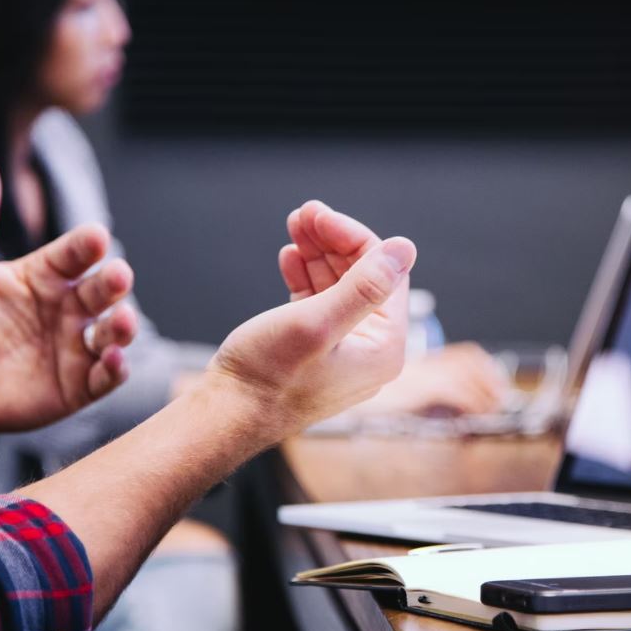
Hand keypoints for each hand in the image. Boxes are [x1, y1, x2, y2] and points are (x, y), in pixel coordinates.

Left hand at [0, 152, 136, 462]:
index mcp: (47, 277)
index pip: (76, 254)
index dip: (87, 246)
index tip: (95, 237)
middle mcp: (69, 309)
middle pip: (103, 291)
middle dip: (115, 283)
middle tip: (118, 275)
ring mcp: (78, 347)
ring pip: (114, 332)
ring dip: (124, 327)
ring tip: (122, 321)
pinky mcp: (81, 385)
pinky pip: (107, 376)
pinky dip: (116, 369)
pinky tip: (112, 359)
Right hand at [278, 202, 504, 416]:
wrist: (226, 416)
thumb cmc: (268, 377)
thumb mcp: (316, 323)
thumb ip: (364, 286)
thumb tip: (404, 248)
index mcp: (383, 348)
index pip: (384, 274)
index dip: (353, 238)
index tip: (319, 215)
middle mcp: (369, 351)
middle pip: (362, 278)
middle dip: (333, 242)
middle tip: (304, 214)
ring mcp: (343, 351)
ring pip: (338, 287)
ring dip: (317, 255)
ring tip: (294, 227)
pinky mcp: (315, 351)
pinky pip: (319, 304)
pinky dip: (305, 278)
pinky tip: (290, 258)